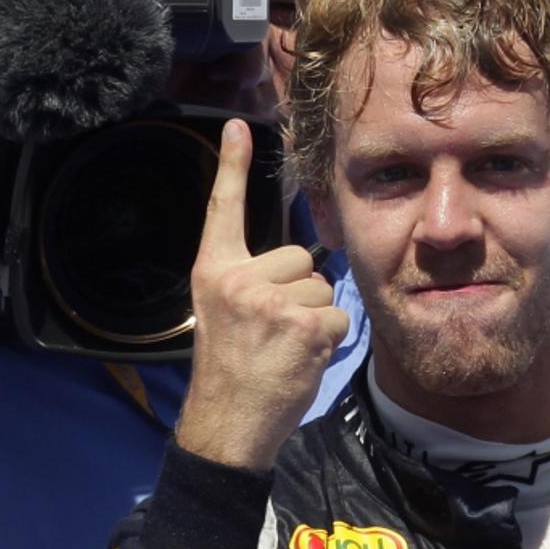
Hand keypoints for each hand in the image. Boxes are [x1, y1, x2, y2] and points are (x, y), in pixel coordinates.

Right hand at [176, 119, 350, 470]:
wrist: (227, 423)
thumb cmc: (230, 368)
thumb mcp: (221, 313)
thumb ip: (251, 280)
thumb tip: (300, 264)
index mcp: (213, 271)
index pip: (222, 209)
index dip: (232, 165)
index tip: (238, 125)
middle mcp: (238, 278)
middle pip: (298, 258)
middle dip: (298, 292)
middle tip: (272, 330)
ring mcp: (270, 300)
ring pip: (321, 287)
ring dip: (315, 317)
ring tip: (284, 346)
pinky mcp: (302, 323)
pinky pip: (336, 315)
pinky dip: (329, 338)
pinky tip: (301, 358)